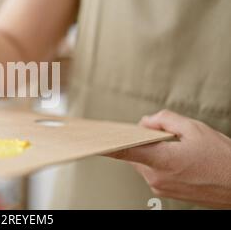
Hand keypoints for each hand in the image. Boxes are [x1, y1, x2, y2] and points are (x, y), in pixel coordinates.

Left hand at [108, 110, 230, 208]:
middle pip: (135, 153)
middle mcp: (156, 177)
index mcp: (162, 161)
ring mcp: (159, 187)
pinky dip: (159, 163)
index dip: (107, 143)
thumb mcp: (195, 129)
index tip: (95, 138)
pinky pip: (152, 172)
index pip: (124, 151)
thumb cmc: (222, 160)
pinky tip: (179, 160)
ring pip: (143, 162)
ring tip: (179, 150)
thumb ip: (164, 120)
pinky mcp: (164, 193)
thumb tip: (145, 122)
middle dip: (144, 140)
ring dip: (153, 152)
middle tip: (166, 135)